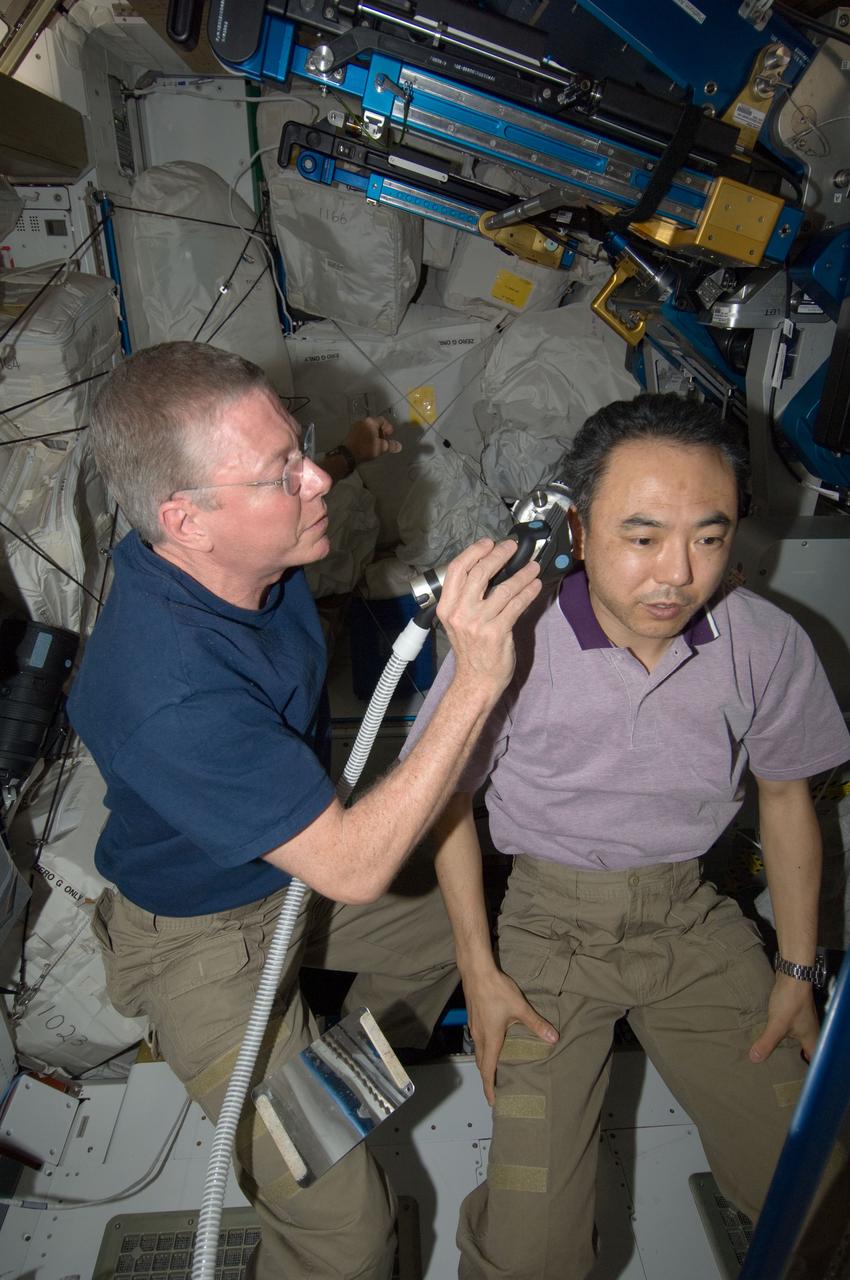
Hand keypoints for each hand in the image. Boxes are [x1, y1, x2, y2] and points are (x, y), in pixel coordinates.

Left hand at [343, 415, 400, 463]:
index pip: (383, 420)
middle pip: (375, 423)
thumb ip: (391, 445)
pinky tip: (369, 444)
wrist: (348, 455)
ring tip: (377, 443)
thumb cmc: (365, 449)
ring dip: (374, 434)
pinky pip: (362, 432)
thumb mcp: (381, 448)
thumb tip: (399, 446)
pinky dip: (367, 436)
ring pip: (368, 428)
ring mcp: (356, 427)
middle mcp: (362, 422)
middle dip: (381, 431)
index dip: (388, 427)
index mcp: (370, 422)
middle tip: (385, 439)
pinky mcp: (351, 433)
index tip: (390, 434)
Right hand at [437, 538, 541, 697]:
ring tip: (533, 566)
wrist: (476, 681)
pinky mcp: (496, 632)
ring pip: (504, 588)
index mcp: (447, 607)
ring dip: (522, 573)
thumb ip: (467, 597)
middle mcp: (460, 613)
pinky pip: (516, 605)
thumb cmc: (470, 650)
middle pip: (480, 573)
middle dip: (499, 555)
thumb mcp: (458, 621)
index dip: (474, 552)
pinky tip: (535, 585)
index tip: (489, 543)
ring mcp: (478, 623)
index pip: (457, 569)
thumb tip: (490, 568)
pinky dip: (528, 592)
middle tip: (512, 547)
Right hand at [463, 966, 557, 1104]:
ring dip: (485, 1064)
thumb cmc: (497, 990)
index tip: (493, 1101)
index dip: (490, 1087)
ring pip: (478, 1052)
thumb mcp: (520, 1008)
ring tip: (494, 1071)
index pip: (488, 1070)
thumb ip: (536, 1024)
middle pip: (481, 1064)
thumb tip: (554, 1038)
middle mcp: (480, 1036)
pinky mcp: (473, 1018)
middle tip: (494, 1091)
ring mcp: (474, 1027)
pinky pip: (477, 1041)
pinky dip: (484, 1051)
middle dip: (487, 1079)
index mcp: (491, 1039)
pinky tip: (492, 1044)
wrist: (476, 972)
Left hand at [749, 974, 819, 1063]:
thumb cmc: (790, 1001)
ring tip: (777, 1053)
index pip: (813, 1059)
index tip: (795, 1075)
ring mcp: (803, 1020)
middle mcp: (811, 1030)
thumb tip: (754, 1060)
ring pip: (798, 1037)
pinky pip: (791, 1026)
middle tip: (783, 1067)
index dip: (808, 1068)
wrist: (793, 975)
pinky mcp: (795, 1010)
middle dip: (797, 1057)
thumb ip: (767, 1042)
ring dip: (790, 1044)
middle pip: (807, 1049)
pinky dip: (784, 1032)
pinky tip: (773, 1032)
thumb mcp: (777, 1024)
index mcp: (811, 1038)